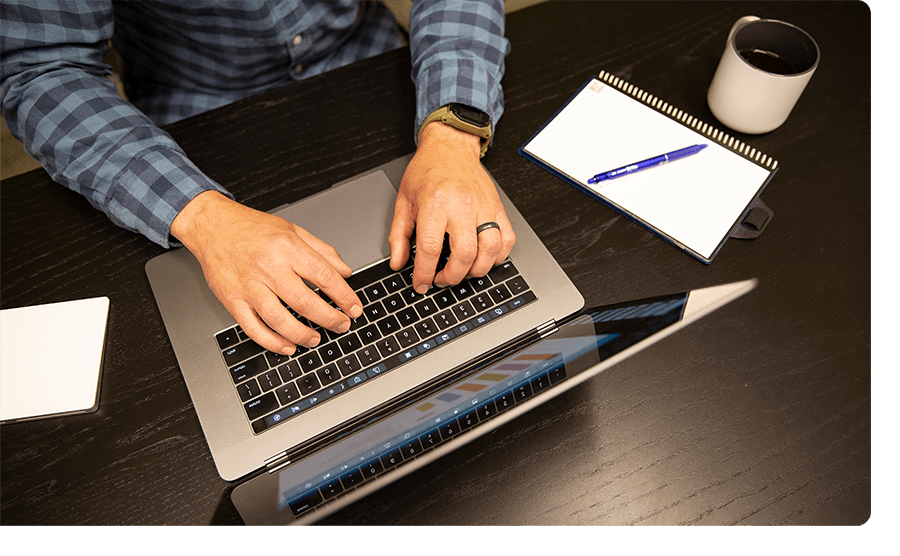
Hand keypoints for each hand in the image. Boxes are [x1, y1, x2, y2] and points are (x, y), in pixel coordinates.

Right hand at [170, 191, 362, 354]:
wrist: (211, 224)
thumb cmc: (250, 227)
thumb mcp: (292, 229)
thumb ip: (322, 251)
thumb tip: (345, 272)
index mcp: (286, 247)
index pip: (324, 276)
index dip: (344, 296)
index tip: (354, 308)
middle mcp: (268, 266)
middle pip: (305, 301)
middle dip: (329, 318)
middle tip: (342, 325)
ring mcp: (248, 285)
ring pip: (279, 319)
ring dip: (302, 334)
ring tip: (316, 338)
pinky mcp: (232, 299)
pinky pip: (253, 328)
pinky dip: (272, 342)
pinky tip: (287, 346)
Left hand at [389, 122, 515, 292]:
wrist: (450, 147)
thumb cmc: (427, 171)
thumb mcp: (403, 202)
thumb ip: (398, 235)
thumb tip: (398, 263)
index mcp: (435, 204)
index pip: (431, 249)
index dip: (425, 273)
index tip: (420, 284)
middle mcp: (462, 206)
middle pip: (464, 254)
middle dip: (452, 276)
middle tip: (442, 279)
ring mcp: (484, 207)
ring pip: (490, 249)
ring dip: (477, 269)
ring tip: (463, 271)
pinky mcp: (497, 207)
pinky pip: (507, 238)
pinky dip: (498, 255)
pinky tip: (484, 258)